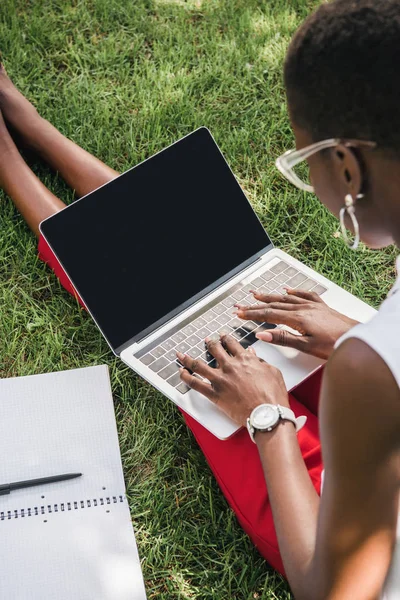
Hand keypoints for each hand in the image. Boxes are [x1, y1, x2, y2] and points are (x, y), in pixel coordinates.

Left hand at [177, 335, 288, 426]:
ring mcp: (220, 380)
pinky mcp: (214, 394)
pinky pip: (196, 384)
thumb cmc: (272, 396)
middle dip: (209, 343)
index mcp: (245, 359)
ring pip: (199, 365)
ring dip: (188, 358)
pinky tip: (181, 372)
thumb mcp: (272, 372)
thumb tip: (253, 355)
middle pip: (215, 349)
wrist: (267, 414)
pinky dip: (186, 377)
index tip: (222, 336)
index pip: (232, 344)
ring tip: (182, 355)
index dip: (225, 338)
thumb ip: (260, 362)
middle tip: (206, 341)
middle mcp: (230, 366)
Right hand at [235, 288, 357, 359]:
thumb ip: (283, 339)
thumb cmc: (335, 344)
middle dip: (256, 305)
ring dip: (270, 296)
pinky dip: (293, 292)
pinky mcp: (321, 306)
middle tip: (241, 304)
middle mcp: (304, 308)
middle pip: (274, 305)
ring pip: (287, 298)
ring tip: (257, 294)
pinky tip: (288, 290)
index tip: (239, 313)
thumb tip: (263, 334)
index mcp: (298, 318)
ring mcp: (313, 305)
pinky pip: (304, 295)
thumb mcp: (306, 346)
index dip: (252, 314)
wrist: (357, 338)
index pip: (269, 314)